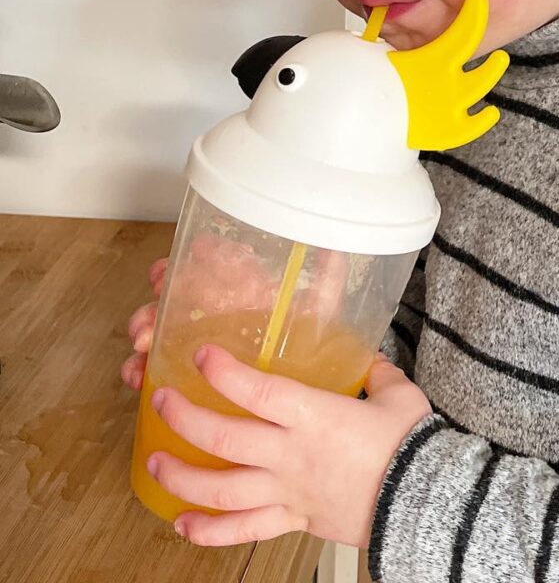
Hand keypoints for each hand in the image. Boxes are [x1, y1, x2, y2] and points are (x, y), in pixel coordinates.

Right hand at [121, 240, 352, 389]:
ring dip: (147, 330)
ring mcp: (204, 341)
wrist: (309, 399)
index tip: (192, 253)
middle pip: (184, 295)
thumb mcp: (321, 311)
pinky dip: (142, 369)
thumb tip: (337, 245)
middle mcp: (222, 312)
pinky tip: (137, 376)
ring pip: (165, 328)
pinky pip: (160, 367)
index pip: (222, 264)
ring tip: (141, 344)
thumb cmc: (313, 346)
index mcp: (251, 292)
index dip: (205, 256)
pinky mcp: (192, 374)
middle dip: (164, 295)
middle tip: (154, 309)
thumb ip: (327, 279)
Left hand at [145, 343, 430, 546]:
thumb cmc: (411, 445)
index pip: (259, 393)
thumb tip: (370, 360)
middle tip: (162, 400)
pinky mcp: (293, 519)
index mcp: (316, 417)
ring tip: (156, 461)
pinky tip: (183, 524)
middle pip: (225, 439)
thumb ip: (377, 374)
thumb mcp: (399, 395)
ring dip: (181, 477)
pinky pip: (243, 530)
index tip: (202, 355)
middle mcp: (292, 455)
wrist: (423, 502)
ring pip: (222, 489)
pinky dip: (208, 532)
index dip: (225, 374)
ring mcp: (288, 491)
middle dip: (185, 419)